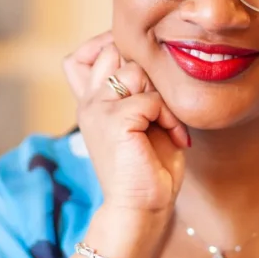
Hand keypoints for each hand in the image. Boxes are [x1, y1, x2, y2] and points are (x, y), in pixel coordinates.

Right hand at [64, 31, 188, 214]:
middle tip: (161, 105)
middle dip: (146, 70)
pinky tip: (174, 137)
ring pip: (135, 71)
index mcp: (91, 102)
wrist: (141, 208)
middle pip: (113, 51)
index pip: (84, 54)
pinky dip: (170, 117)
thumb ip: (137, 91)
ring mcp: (98, 110)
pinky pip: (151, 98)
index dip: (111, 48)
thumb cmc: (148, 168)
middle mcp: (89, 103)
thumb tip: (152, 61)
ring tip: (168, 123)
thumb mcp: (142, 120)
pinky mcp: (114, 121)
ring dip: (161, 95)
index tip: (145, 73)